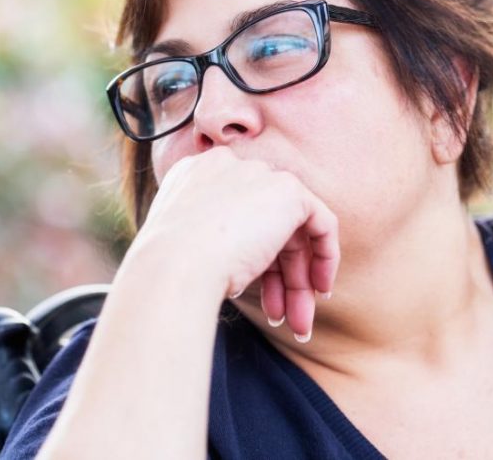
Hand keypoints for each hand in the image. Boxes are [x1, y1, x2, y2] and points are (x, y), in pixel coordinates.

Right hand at [134, 146, 339, 341]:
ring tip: (298, 326)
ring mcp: (258, 175)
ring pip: (291, 230)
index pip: (236, 214)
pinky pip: (320, 222)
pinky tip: (318, 291)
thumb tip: (236, 272)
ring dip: (296, 281)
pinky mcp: (287, 191)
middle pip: (265, 223)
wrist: (173, 265)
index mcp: (195, 177)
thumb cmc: (168, 268)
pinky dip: (324, 257)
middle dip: (277, 276)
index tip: (254, 291)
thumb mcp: (183, 247)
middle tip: (282, 318)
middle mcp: (227, 167)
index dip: (250, 256)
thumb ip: (209, 240)